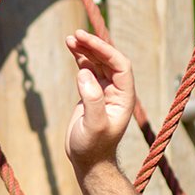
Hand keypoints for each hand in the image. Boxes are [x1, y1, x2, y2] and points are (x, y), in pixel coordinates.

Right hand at [64, 30, 134, 172]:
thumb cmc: (93, 147)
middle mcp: (117, 90)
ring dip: (85, 49)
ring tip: (70, 38)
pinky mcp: (92, 92)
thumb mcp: (94, 125)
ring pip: (98, 62)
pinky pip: (88, 68)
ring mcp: (104, 90)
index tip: (86, 40)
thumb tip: (85, 73)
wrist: (87, 161)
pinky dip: (79, 57)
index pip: (120, 65)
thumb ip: (92, 100)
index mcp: (124, 97)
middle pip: (108, 59)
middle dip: (93, 45)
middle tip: (76, 34)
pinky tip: (71, 47)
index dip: (105, 50)